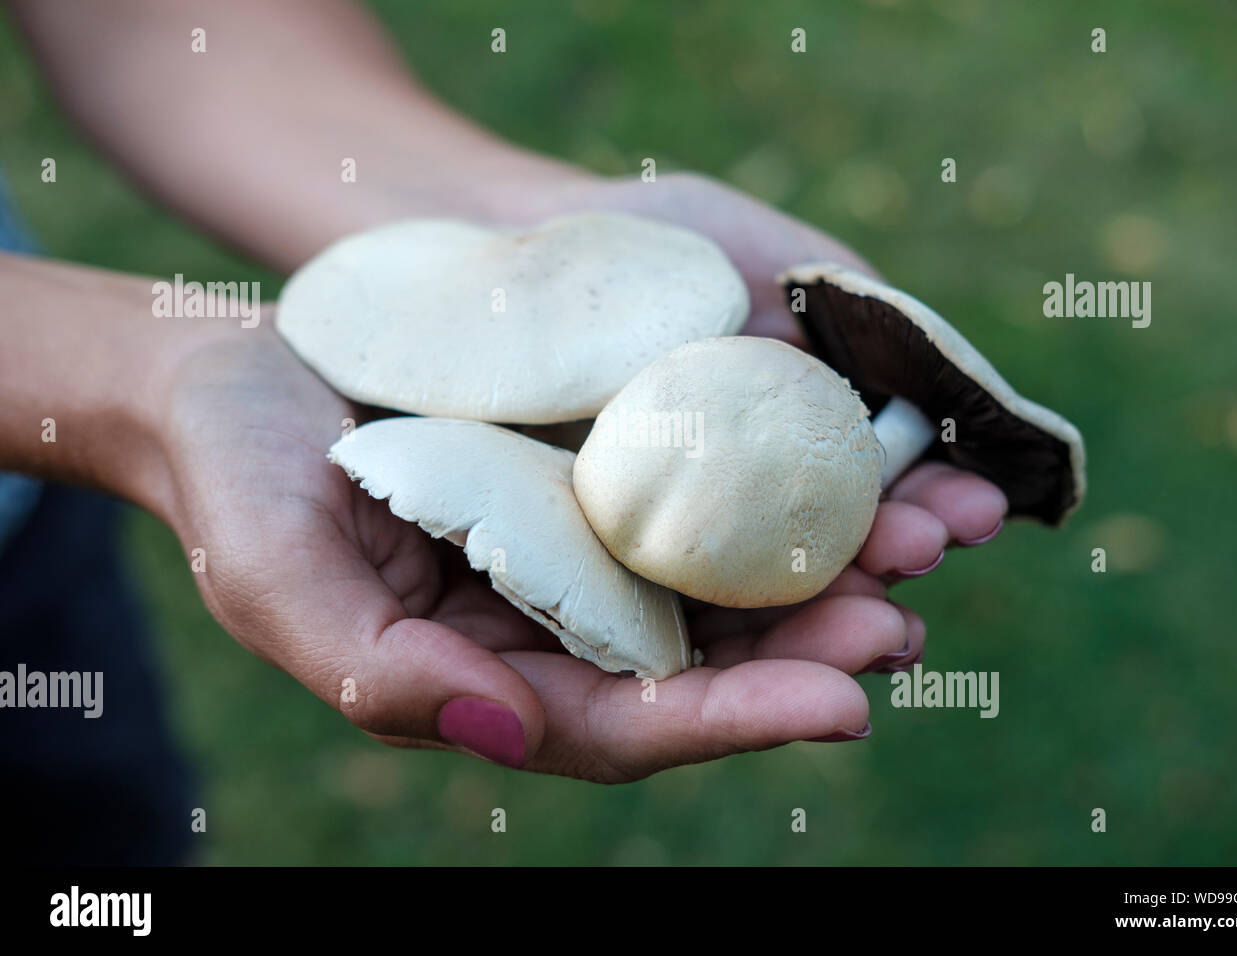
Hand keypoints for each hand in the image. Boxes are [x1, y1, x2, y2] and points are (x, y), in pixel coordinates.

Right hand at [161, 202, 1003, 783]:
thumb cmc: (236, 478)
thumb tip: (507, 728)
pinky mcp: (597, 457)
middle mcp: (556, 618)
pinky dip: (775, 473)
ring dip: (820, 566)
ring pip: (722, 574)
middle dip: (808, 650)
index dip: (734, 723)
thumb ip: (378, 667)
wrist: (231, 373)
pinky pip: (700, 475)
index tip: (844, 704)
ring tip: (918, 541)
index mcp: (493, 674)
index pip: (627, 724)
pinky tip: (848, 453)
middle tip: (905, 620)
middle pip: (703, 660)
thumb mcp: (278, 576)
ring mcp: (584, 537)